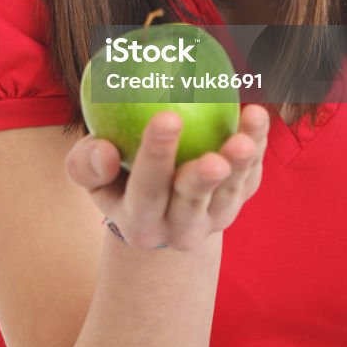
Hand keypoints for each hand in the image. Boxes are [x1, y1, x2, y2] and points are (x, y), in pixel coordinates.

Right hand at [64, 105, 269, 250]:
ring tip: (249, 132)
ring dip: (241, 162)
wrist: (156, 208)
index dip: (156, 156)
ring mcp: (212, 219)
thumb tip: (104, 149)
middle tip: (214, 155)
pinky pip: (250, 176)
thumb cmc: (117, 176)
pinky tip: (258, 118)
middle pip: (192, 202)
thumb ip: (87, 163)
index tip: (167, 117)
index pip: (147, 190)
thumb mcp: (91, 175)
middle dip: (203, 177)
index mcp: (140, 222)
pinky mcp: (235, 203)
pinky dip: (259, 148)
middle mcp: (178, 228)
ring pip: (230, 193)